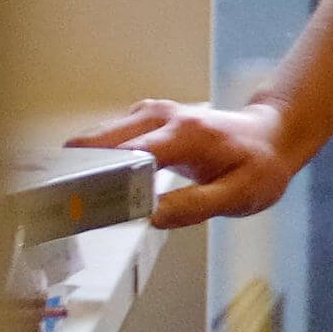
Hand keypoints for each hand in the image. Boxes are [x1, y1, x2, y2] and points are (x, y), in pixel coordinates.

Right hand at [66, 97, 306, 228]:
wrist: (273, 136)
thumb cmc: (259, 166)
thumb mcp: (241, 194)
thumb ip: (196, 205)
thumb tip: (151, 216)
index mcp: (184, 134)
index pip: (127, 155)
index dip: (95, 179)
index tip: (70, 204)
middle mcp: (160, 117)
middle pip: (96, 143)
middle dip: (75, 174)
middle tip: (59, 209)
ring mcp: (149, 115)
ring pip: (93, 140)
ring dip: (79, 168)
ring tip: (68, 203)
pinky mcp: (142, 121)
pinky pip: (105, 141)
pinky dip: (93, 163)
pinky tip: (89, 189)